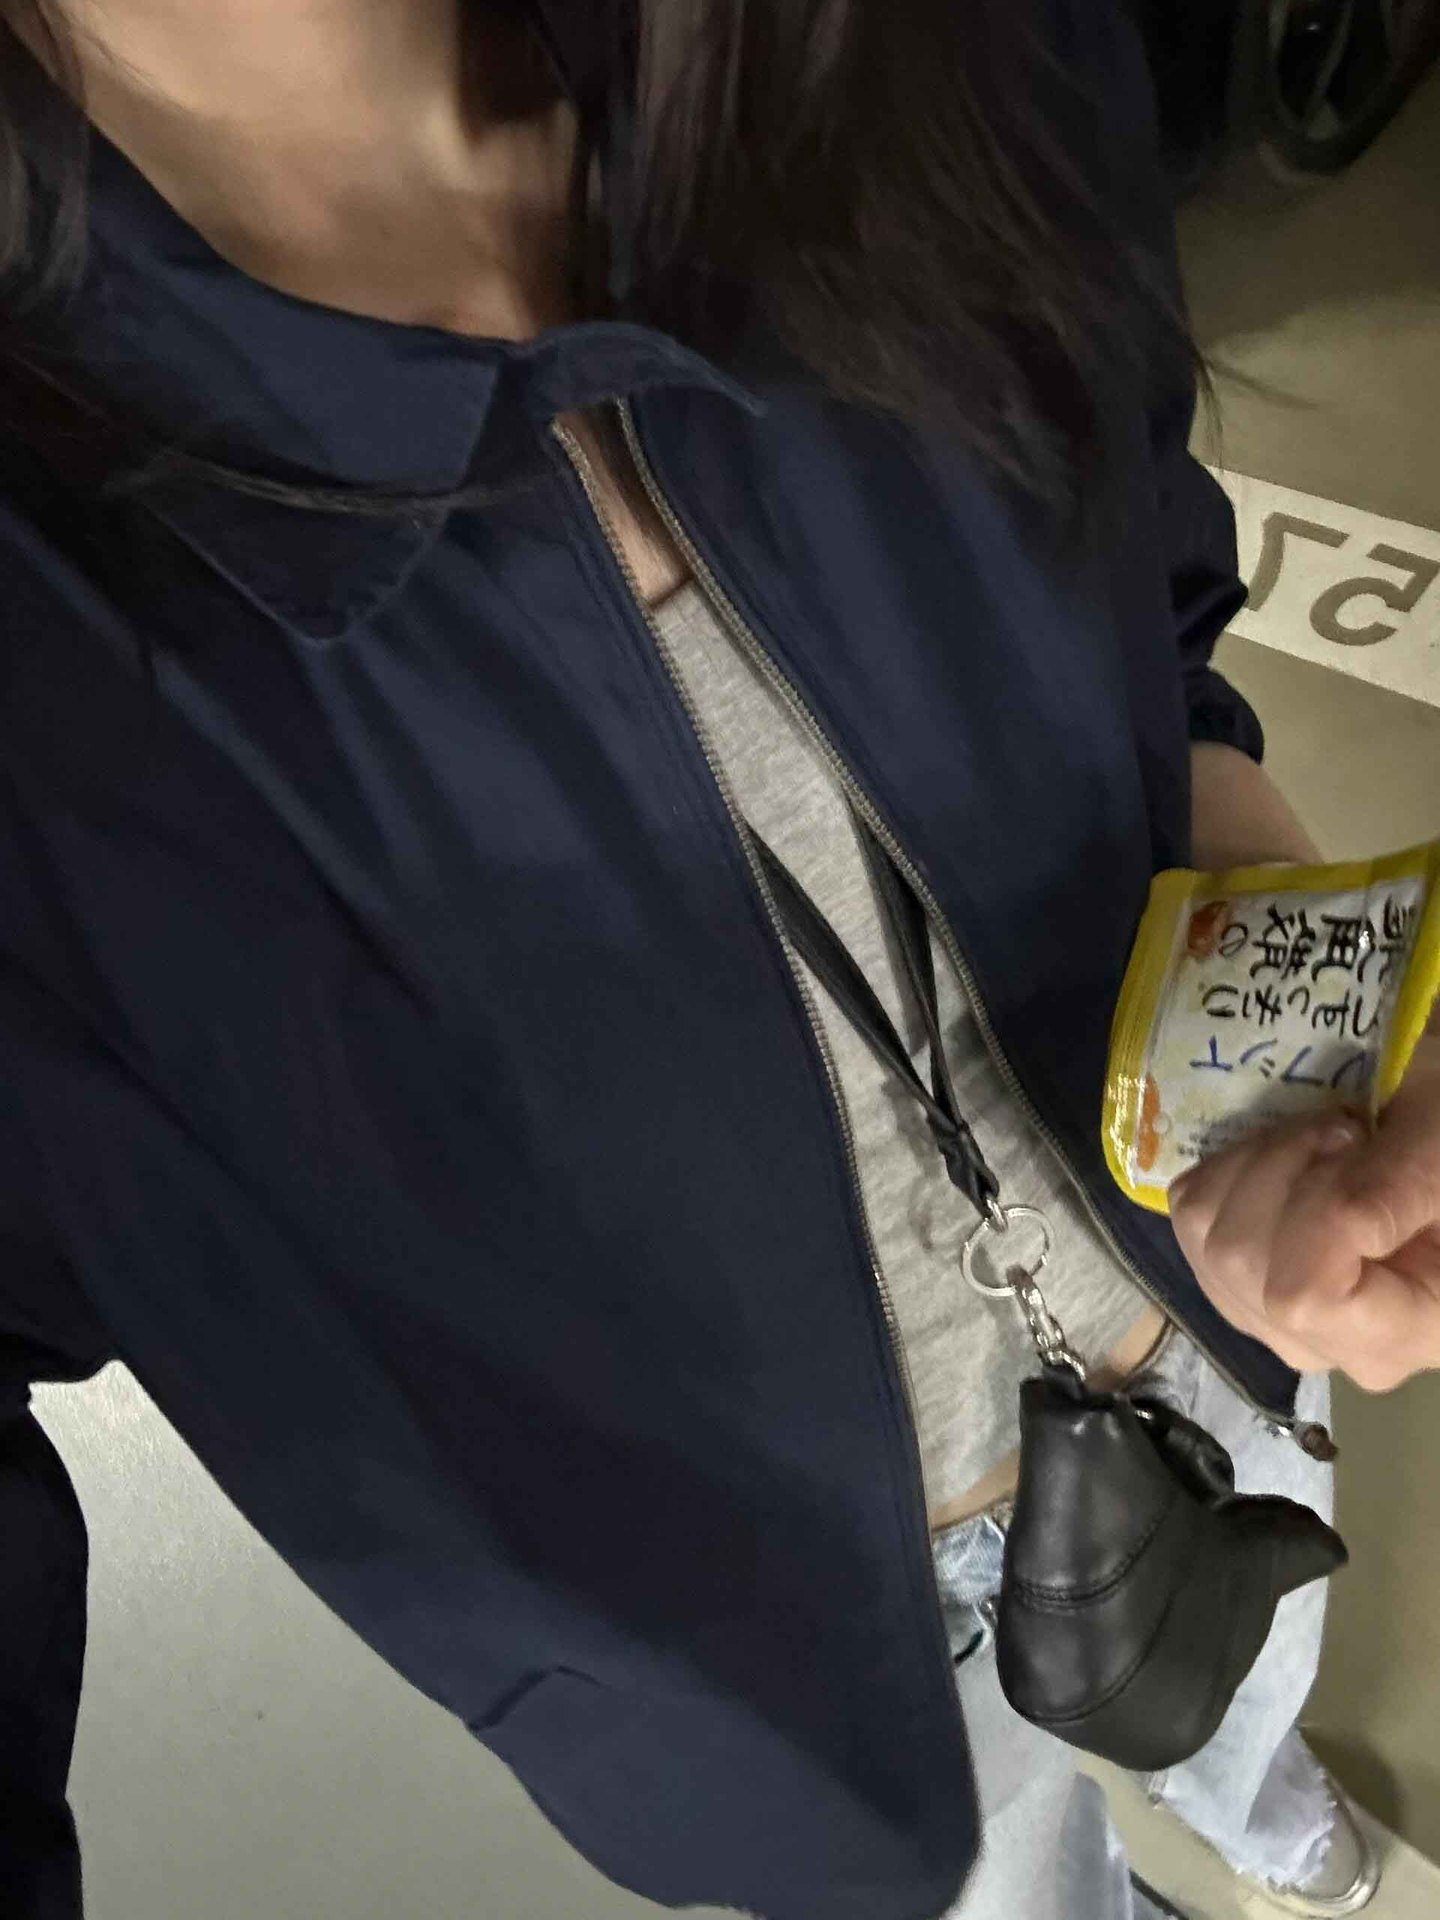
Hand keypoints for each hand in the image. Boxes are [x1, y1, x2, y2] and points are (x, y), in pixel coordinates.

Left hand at [1169, 1033, 1439, 1390]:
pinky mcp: (1237, 1282)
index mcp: (1414, 1331)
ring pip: (1206, 1239)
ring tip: (1322, 1139)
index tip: (1361, 1144)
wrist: (1439, 1157)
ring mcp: (1277, 1321)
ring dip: (1256, 1161)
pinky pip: (1191, 1220)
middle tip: (1347, 1130)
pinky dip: (1227, 1169)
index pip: (1304, 1300)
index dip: (1315, 1211)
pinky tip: (1289, 1158)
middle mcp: (1335, 1347)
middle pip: (1242, 1263)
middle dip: (1284, 1167)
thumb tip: (1336, 1220)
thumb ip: (1401, 1182)